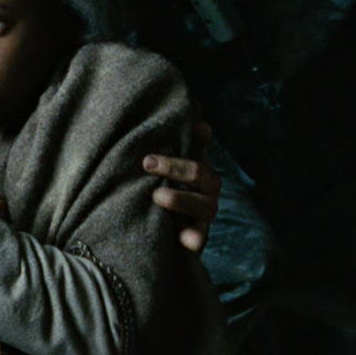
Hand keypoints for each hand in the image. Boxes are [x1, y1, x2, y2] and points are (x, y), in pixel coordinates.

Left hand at [145, 120, 220, 253]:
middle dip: (174, 167)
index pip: (200, 146)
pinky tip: (184, 240)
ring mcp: (205, 214)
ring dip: (180, 199)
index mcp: (199, 168)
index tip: (192, 126)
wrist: (164, 235)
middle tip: (148, 163)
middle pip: (199, 172)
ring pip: (202, 205)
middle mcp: (208, 189)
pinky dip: (193, 239)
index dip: (197, 136)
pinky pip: (199, 239)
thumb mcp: (161, 171)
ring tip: (158, 196)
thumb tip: (183, 114)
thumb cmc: (162, 192)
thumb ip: (167, 148)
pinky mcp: (197, 239)